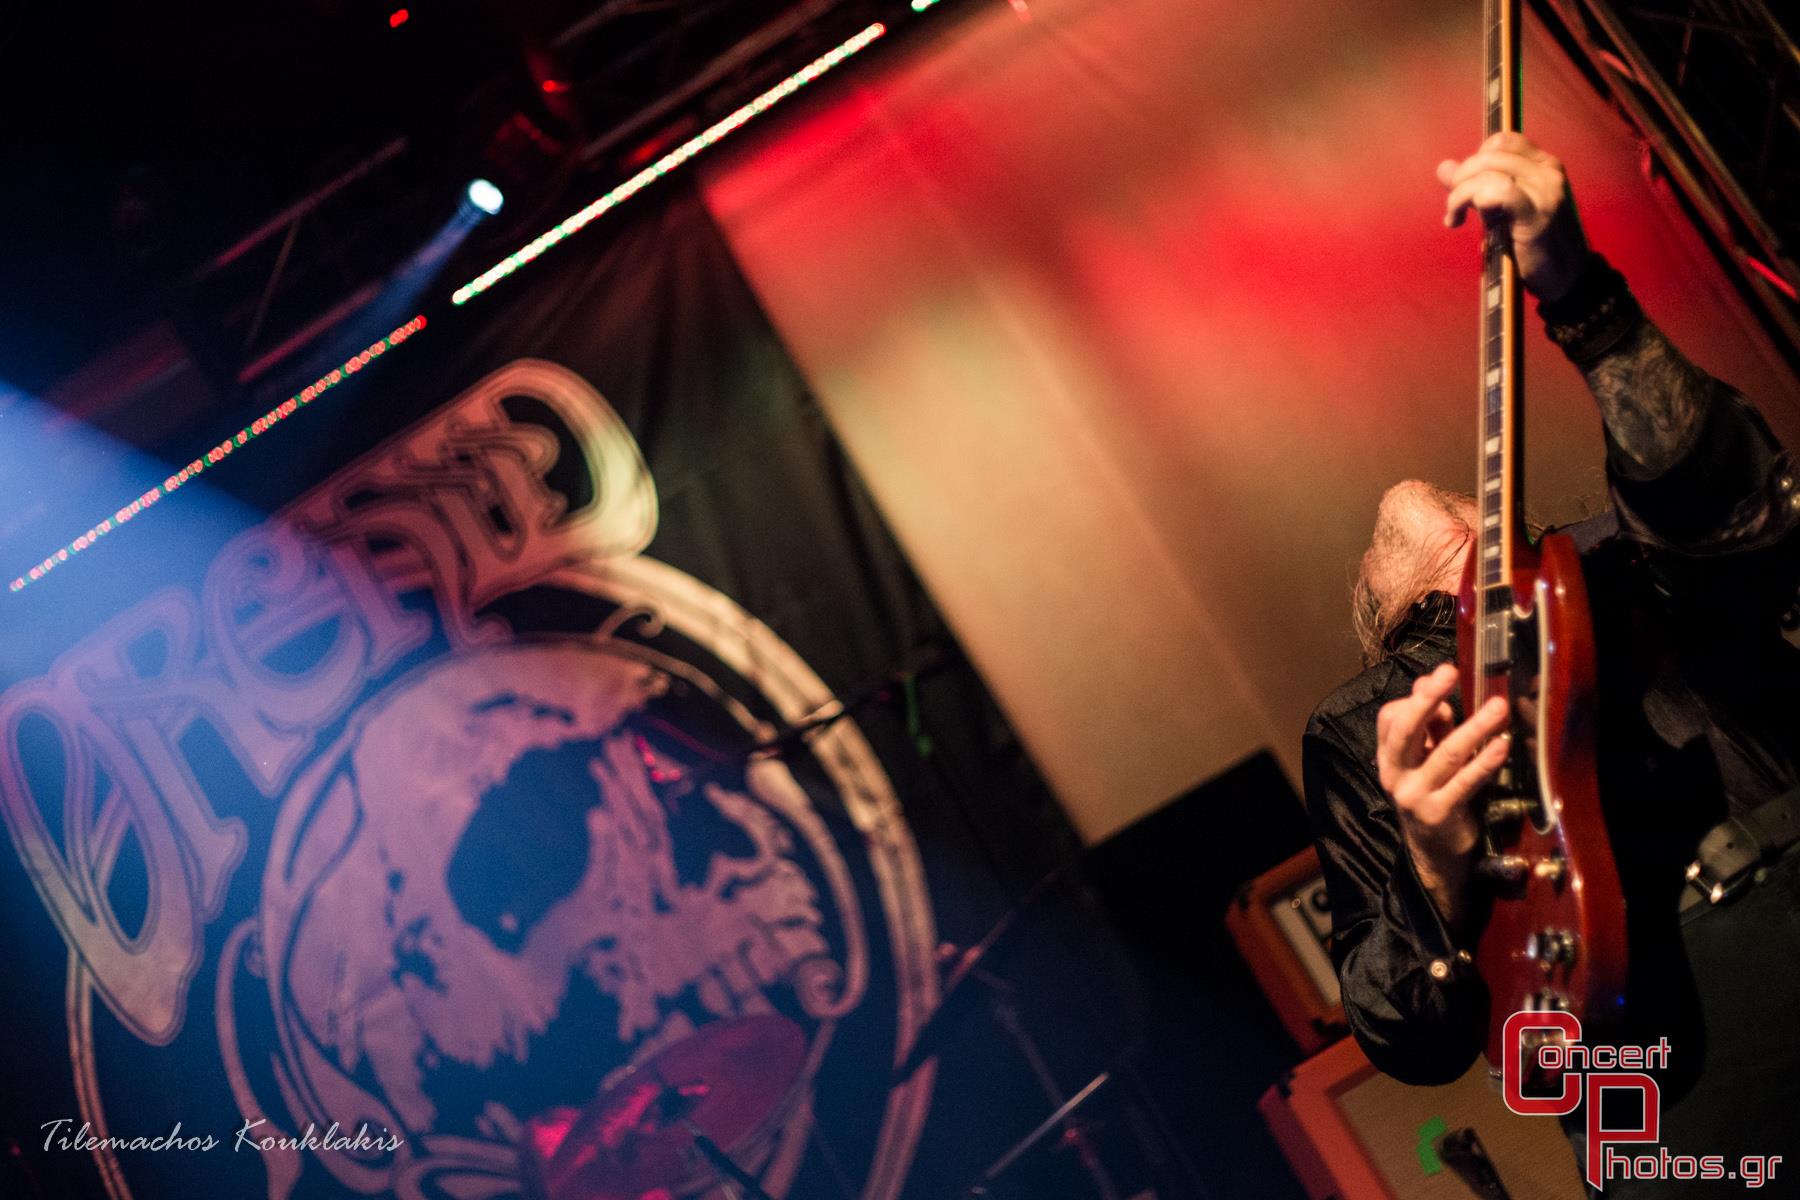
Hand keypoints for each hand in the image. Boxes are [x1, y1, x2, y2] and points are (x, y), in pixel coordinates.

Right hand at [1375, 663, 1512, 928]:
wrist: (1433, 853)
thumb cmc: (1433, 795)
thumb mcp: (1426, 759)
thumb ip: (1430, 724)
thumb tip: (1432, 683)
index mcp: (1387, 758)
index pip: (1390, 718)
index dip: (1416, 698)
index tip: (1444, 683)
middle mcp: (1395, 775)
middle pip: (1406, 729)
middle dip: (1427, 698)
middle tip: (1450, 672)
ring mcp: (1415, 796)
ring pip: (1445, 753)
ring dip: (1474, 727)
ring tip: (1499, 708)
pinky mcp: (1440, 814)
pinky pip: (1466, 782)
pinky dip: (1485, 762)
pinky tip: (1502, 746)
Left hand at [1438, 133, 1588, 302]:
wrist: (1566, 279)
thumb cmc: (1532, 246)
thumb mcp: (1501, 209)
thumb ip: (1475, 185)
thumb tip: (1443, 166)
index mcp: (1544, 165)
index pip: (1502, 141)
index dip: (1475, 160)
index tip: (1464, 186)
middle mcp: (1548, 171)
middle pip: (1490, 155)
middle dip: (1460, 179)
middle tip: (1453, 207)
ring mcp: (1545, 191)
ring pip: (1489, 172)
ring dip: (1460, 194)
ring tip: (1455, 217)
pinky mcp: (1537, 214)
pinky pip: (1498, 191)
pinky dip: (1472, 202)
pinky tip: (1460, 222)